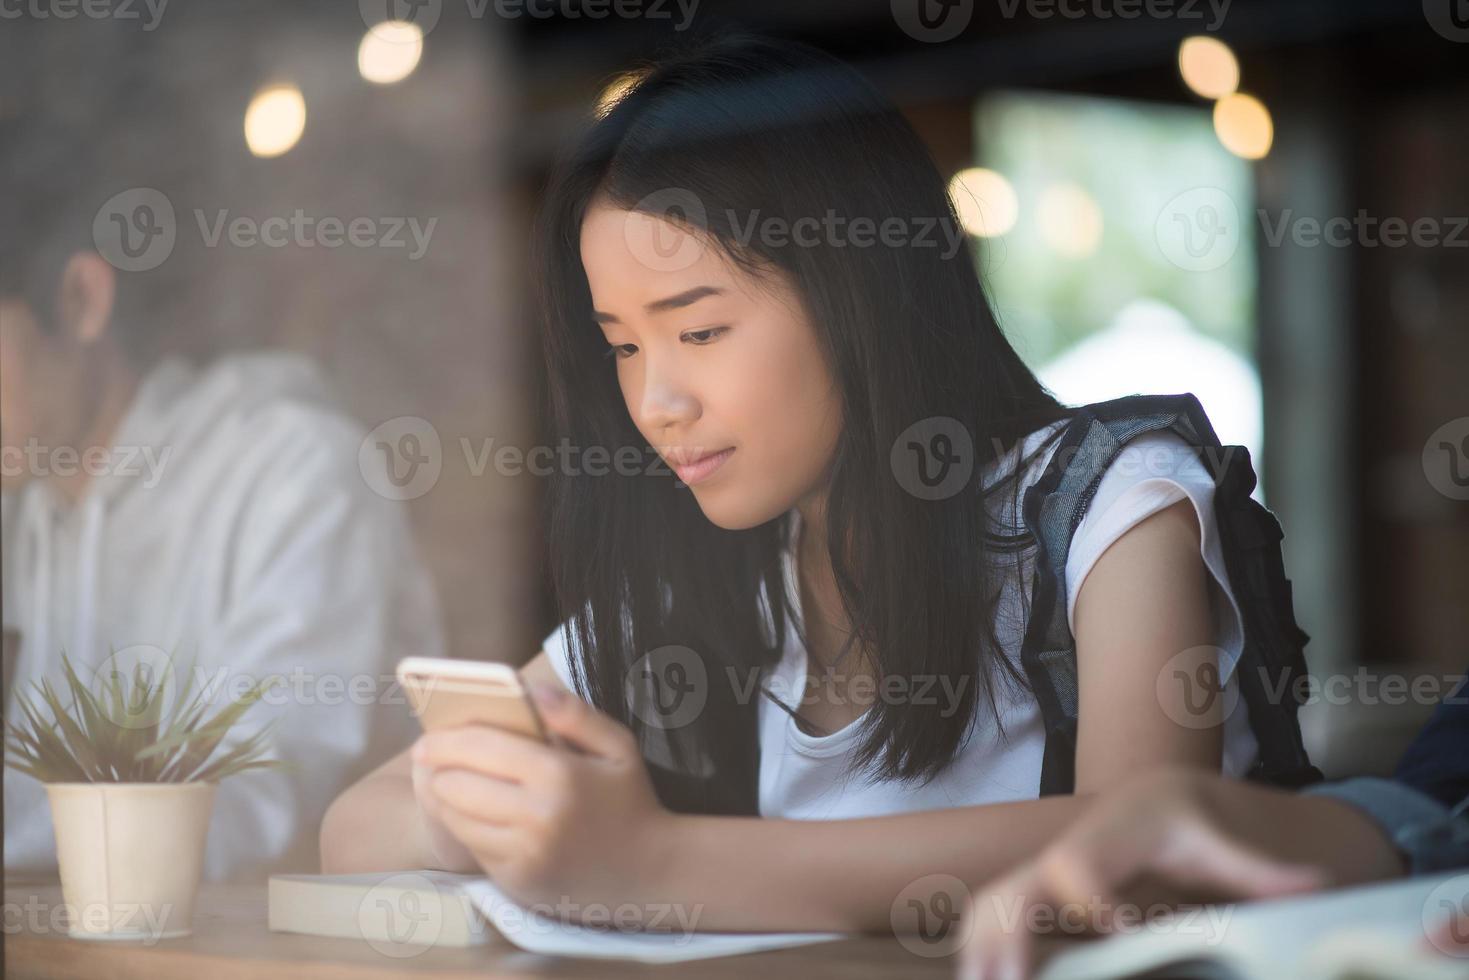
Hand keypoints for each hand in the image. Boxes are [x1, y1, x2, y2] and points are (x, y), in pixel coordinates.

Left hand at [412, 683, 673, 911]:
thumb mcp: (617, 746)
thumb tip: (528, 689)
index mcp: (559, 775)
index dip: (447, 739)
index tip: (428, 734)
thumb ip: (574, 713)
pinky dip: (464, 826)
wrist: (649, 874)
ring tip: (444, 782)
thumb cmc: (628, 800)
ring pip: (456, 818)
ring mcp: (524, 854)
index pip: (482, 748)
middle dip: (437, 767)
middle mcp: (537, 817)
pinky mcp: (516, 880)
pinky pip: (471, 846)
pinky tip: (471, 812)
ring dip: (443, 797)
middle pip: (456, 785)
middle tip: (429, 756)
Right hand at [957, 769, 1328, 979]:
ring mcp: (1040, 873)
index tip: (1114, 931)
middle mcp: (1063, 854)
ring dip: (980, 951)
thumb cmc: (1184, 826)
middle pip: (1016, 890)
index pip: (1081, 866)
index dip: (1090, 900)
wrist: (1150, 800)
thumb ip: (1261, 871)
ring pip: (991, 906)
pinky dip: (979, 949)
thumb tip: (1319, 884)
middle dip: (1009, 937)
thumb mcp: (1221, 845)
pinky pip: (990, 918)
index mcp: (1107, 839)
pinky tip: (980, 979)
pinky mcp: (1032, 894)